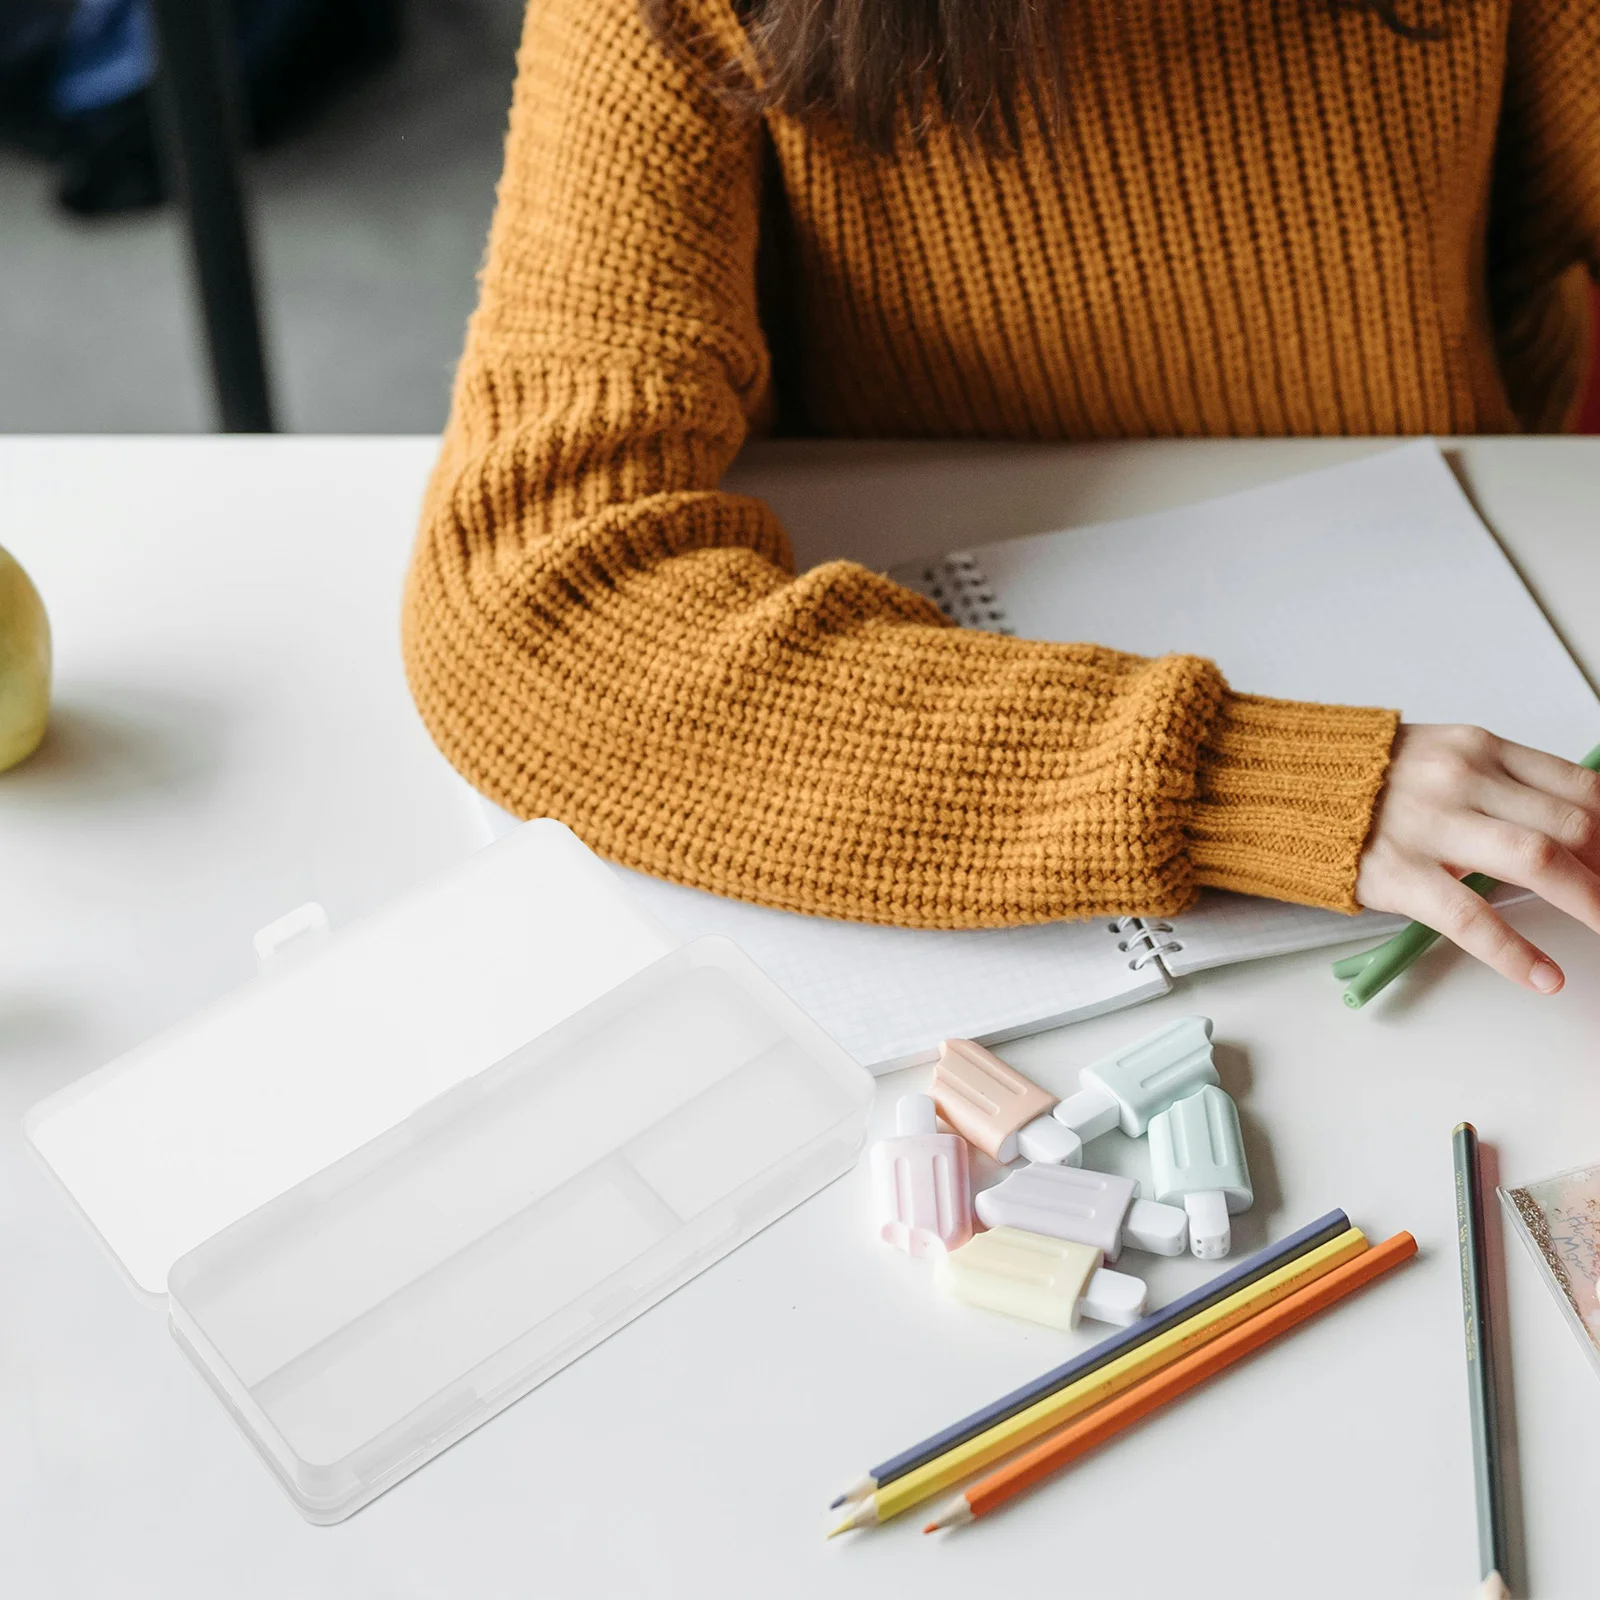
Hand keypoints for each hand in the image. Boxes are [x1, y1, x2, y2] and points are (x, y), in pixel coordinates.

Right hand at [1355, 724, 1599, 993]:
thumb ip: (1499, 786)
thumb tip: (1566, 834)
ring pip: (1537, 861)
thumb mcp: (1439, 759)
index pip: (1579, 786)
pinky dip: (1516, 952)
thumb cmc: (1362, 782)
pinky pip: (1472, 916)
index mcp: (1479, 749)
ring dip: (1588, 903)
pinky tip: (1543, 977)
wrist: (1280, 786)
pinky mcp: (1400, 873)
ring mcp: (1432, 826)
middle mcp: (1463, 780)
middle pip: (1572, 825)